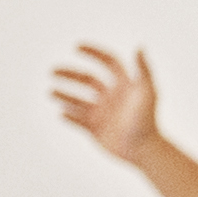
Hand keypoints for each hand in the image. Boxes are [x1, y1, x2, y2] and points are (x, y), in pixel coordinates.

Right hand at [48, 41, 161, 162]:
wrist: (143, 149)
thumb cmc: (147, 120)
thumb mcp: (147, 92)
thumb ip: (143, 69)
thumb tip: (138, 47)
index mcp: (124, 85)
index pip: (108, 63)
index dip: (93, 53)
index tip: (76, 47)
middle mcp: (112, 97)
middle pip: (88, 80)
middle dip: (70, 75)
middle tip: (52, 72)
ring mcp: (103, 113)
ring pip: (79, 101)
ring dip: (64, 95)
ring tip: (50, 92)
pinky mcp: (95, 129)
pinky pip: (78, 121)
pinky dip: (69, 117)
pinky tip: (60, 114)